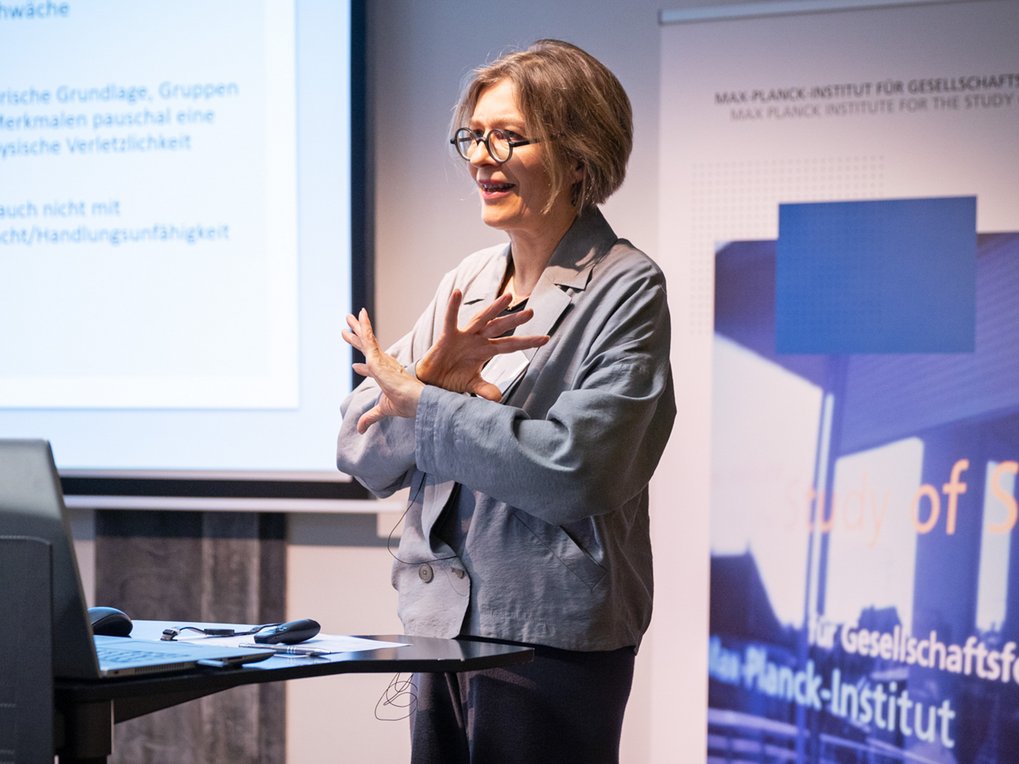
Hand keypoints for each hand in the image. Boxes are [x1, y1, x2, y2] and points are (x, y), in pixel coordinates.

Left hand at [342, 308, 423, 432]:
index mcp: (387, 376)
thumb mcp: (383, 410)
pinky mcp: (379, 358)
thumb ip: (370, 417)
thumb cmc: (407, 405)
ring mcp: (382, 360)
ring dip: (357, 328)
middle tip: (346, 328)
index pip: (372, 369)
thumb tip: (359, 429)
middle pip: (368, 348)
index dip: (363, 368)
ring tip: (347, 317)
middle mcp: (385, 365)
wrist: (417, 401)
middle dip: (357, 338)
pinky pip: (368, 339)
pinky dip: (363, 328)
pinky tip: (359, 317)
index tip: (355, 366)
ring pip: (366, 340)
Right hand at [415, 289, 548, 400]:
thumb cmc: (450, 379)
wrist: (430, 382)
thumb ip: (485, 389)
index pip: (510, 345)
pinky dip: (453, 306)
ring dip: (493, 308)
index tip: (545, 338)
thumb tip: (499, 398)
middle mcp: (477, 340)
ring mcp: (463, 336)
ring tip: (507, 297)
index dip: (527, 342)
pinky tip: (458, 293)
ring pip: (481, 319)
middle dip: (515, 321)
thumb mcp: (471, 385)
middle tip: (531, 312)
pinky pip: (450, 319)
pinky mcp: (447, 336)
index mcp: (485, 351)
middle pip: (499, 328)